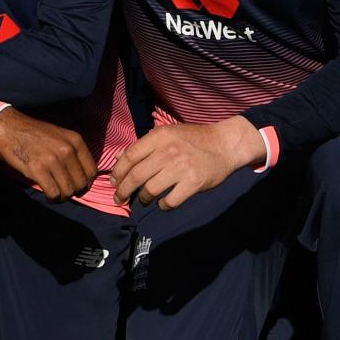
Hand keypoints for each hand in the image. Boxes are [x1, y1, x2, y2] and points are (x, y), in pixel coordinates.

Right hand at [0, 110, 96, 200]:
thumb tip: (81, 176)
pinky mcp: (38, 170)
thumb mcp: (61, 136)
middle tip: (65, 191)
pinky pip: (53, 193)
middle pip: (81, 183)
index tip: (78, 186)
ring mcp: (53, 160)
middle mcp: (67, 150)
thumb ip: (73, 152)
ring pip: (68, 191)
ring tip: (55, 193)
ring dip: (62, 196)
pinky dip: (52, 198)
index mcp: (75, 140)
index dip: (86, 183)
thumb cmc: (35, 133)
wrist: (9, 128)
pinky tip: (48, 194)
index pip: (91, 171)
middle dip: (74, 191)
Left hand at [112, 117, 264, 209]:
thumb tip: (118, 160)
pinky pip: (170, 201)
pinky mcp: (193, 183)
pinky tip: (163, 203)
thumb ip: (144, 146)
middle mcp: (168, 151)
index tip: (114, 182)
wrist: (225, 144)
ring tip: (143, 200)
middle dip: (123, 191)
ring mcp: (181, 167)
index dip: (118, 172)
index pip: (130, 156)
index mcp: (159, 136)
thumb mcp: (168, 133)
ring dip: (143, 199)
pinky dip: (163, 206)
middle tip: (119, 199)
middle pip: (136, 176)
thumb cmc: (194, 139)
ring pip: (150, 190)